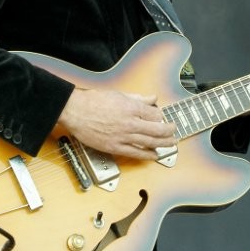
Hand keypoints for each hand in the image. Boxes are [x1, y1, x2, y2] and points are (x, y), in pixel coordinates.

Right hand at [56, 88, 175, 159]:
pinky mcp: (115, 147)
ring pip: (150, 142)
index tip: (162, 117)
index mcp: (131, 107)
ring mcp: (123, 136)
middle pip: (157, 129)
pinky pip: (135, 153)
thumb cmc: (94, 101)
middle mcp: (130, 122)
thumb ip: (138, 98)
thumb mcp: (119, 94)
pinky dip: (147, 155)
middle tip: (174, 130)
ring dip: (164, 144)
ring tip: (171, 144)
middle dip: (169, 131)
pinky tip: (154, 156)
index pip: (155, 113)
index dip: (161, 115)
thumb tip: (152, 97)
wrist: (75, 111)